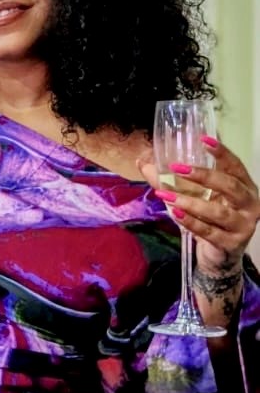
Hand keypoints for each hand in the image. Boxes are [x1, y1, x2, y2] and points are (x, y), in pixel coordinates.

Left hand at [138, 135, 259, 272]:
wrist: (220, 253)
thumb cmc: (210, 218)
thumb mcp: (196, 195)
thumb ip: (172, 179)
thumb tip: (143, 161)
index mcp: (244, 186)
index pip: (235, 165)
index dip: (221, 152)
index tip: (203, 140)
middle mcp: (248, 204)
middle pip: (230, 186)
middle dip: (203, 176)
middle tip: (177, 168)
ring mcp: (242, 225)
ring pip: (218, 211)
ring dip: (190, 202)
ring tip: (166, 195)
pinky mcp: (230, 243)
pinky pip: (209, 232)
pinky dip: (191, 222)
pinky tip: (175, 213)